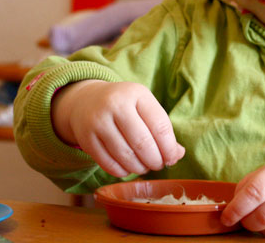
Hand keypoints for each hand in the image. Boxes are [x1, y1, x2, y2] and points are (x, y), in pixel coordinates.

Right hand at [51, 80, 184, 177]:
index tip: (172, 158)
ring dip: (140, 168)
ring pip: (126, 156)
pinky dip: (123, 171)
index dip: (170, 148)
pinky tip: (128, 168)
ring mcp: (98, 121)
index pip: (160, 126)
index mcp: (136, 93)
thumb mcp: (144, 107)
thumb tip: (178, 154)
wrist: (86, 100)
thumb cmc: (125, 106)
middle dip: (155, 160)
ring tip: (145, 166)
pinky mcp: (86, 138)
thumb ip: (162, 129)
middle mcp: (115, 104)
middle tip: (158, 165)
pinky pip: (109, 164)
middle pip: (143, 143)